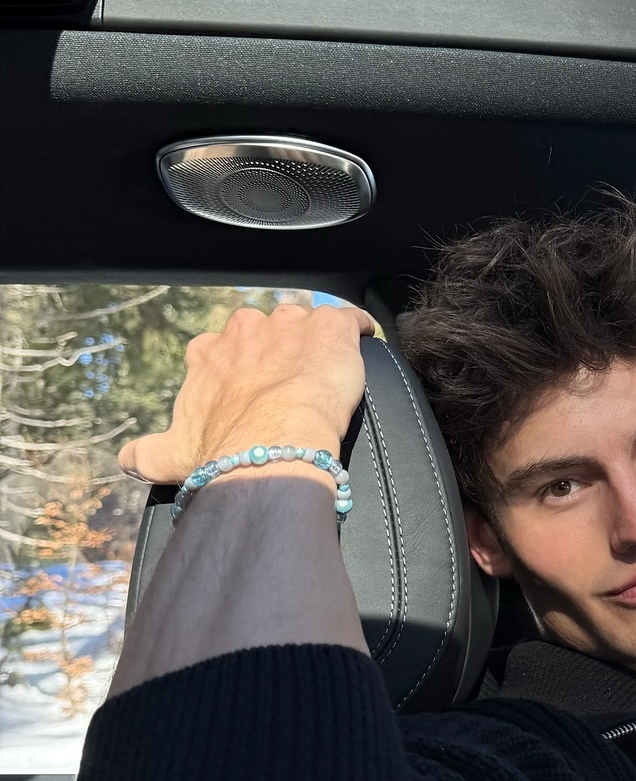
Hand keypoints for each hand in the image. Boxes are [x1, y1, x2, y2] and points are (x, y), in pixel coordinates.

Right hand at [119, 302, 374, 485]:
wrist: (271, 446)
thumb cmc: (221, 453)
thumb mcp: (171, 457)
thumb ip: (147, 453)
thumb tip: (127, 460)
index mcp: (208, 353)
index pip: (226, 350)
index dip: (243, 371)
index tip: (255, 393)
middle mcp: (243, 329)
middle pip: (265, 332)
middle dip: (278, 352)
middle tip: (293, 386)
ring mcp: (289, 324)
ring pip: (305, 324)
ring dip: (315, 343)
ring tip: (328, 372)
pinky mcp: (331, 329)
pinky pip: (349, 320)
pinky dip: (358, 329)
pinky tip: (363, 343)